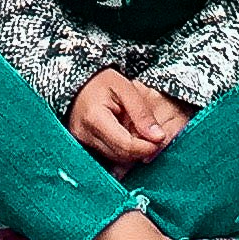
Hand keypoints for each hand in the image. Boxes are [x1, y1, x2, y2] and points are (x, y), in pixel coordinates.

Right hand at [68, 70, 187, 171]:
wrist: (79, 82)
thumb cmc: (102, 81)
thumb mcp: (126, 88)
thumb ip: (142, 113)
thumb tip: (158, 137)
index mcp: (95, 118)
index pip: (125, 145)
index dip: (146, 147)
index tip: (159, 139)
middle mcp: (84, 134)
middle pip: (120, 155)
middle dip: (140, 150)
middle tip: (152, 135)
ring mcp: (82, 141)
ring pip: (115, 158)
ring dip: (131, 150)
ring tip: (136, 130)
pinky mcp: (83, 145)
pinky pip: (107, 155)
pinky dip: (121, 149)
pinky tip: (126, 135)